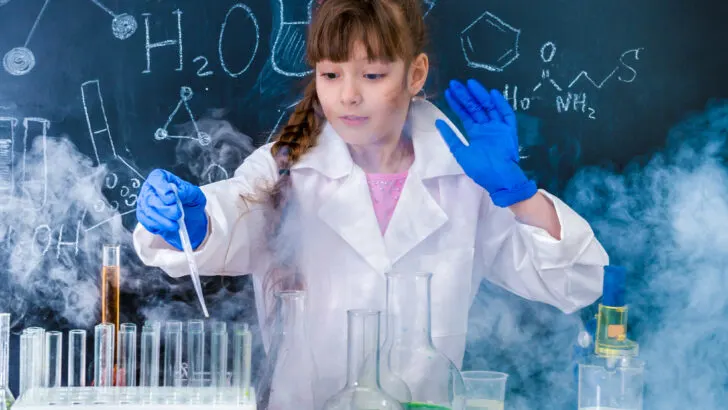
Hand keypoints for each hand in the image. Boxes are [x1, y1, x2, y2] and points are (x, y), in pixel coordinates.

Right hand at [136, 169, 207, 249]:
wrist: (189, 217)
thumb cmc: (190, 201)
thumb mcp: (195, 194)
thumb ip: (187, 191)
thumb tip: (178, 193)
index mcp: (162, 177)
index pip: (156, 178)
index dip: (162, 188)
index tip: (173, 199)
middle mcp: (150, 188)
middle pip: (151, 197)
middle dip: (165, 209)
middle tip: (178, 214)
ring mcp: (144, 202)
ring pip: (148, 211)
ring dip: (163, 220)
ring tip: (176, 225)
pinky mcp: (143, 215)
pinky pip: (146, 222)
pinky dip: (158, 226)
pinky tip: (168, 227)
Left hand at [435, 79, 536, 206]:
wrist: (499, 179)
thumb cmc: (480, 169)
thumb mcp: (461, 153)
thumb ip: (451, 137)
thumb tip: (438, 122)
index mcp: (476, 133)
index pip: (465, 114)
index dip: (457, 103)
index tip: (449, 92)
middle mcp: (487, 127)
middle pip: (475, 107)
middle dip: (465, 96)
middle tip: (455, 83)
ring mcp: (498, 127)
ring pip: (489, 107)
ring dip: (480, 95)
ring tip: (470, 84)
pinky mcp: (509, 130)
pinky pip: (506, 115)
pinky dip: (501, 105)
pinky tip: (492, 94)